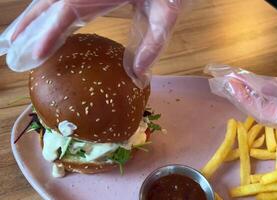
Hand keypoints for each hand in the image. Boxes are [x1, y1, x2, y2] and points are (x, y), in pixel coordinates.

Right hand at [0, 0, 183, 87]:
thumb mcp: (166, 14)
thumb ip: (153, 43)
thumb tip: (137, 75)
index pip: (68, 11)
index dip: (49, 32)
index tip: (32, 54)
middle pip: (50, 4)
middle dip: (27, 28)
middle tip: (8, 51)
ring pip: (50, 0)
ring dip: (29, 20)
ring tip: (10, 39)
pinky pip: (61, 0)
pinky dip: (45, 14)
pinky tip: (36, 25)